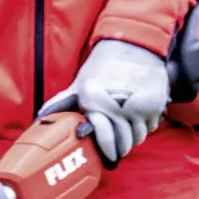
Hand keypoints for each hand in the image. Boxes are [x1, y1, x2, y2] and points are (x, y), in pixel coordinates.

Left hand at [63, 36, 171, 164]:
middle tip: (117, 147)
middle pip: (124, 143)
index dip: (106, 148)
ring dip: (133, 136)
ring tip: (126, 126)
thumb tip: (43, 119)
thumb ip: (63, 102)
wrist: (133, 44)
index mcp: (94, 99)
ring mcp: (139, 104)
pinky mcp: (155, 103)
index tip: (107, 154)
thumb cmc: (104, 65)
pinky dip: (146, 124)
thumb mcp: (81, 83)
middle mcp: (118, 104)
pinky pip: (152, 126)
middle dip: (120, 147)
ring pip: (139, 137)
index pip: (104, 138)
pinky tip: (138, 114)